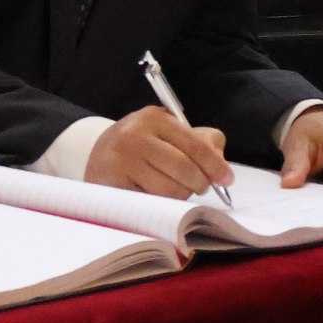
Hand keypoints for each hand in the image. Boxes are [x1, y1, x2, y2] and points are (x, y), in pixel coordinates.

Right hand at [85, 107, 231, 200]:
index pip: (195, 145)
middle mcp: (136, 135)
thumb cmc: (142, 146)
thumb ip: (200, 142)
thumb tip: (220, 162)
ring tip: (173, 189)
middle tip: (199, 187)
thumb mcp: (168, 134)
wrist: (96, 154)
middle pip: (185, 169)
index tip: (226, 179)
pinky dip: (159, 204)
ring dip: (179, 196)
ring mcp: (122, 159)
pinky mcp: (112, 183)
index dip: (215, 165)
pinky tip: (154, 195)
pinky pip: (150, 202)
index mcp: (155, 118)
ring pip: (169, 190)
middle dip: (199, 183)